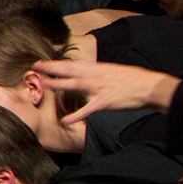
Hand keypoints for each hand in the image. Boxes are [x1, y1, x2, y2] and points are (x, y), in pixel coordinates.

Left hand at [32, 60, 178, 128]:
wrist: (147, 86)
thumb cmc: (131, 79)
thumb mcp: (111, 71)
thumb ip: (96, 74)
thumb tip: (85, 75)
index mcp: (95, 68)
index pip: (70, 64)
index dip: (54, 64)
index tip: (41, 63)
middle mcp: (93, 75)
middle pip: (68, 70)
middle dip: (50, 69)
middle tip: (35, 67)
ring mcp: (97, 88)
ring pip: (73, 85)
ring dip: (58, 84)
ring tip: (44, 85)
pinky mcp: (103, 102)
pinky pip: (86, 109)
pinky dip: (75, 115)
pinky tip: (65, 120)